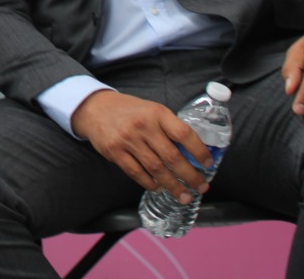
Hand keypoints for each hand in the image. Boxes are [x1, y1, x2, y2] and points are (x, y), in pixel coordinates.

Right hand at [70, 91, 211, 200]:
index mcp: (157, 113)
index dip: (199, 151)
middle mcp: (143, 126)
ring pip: (156, 169)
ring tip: (184, 196)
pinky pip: (137, 173)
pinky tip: (159, 187)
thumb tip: (191, 152)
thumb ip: (168, 127)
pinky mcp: (115, 152)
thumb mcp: (151, 110)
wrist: (95, 108)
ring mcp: (128, 140)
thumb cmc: (129, 110)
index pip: (183, 134)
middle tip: (201, 188)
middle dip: (190, 176)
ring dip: (172, 185)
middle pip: (172, 157)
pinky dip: (150, 183)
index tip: (208, 163)